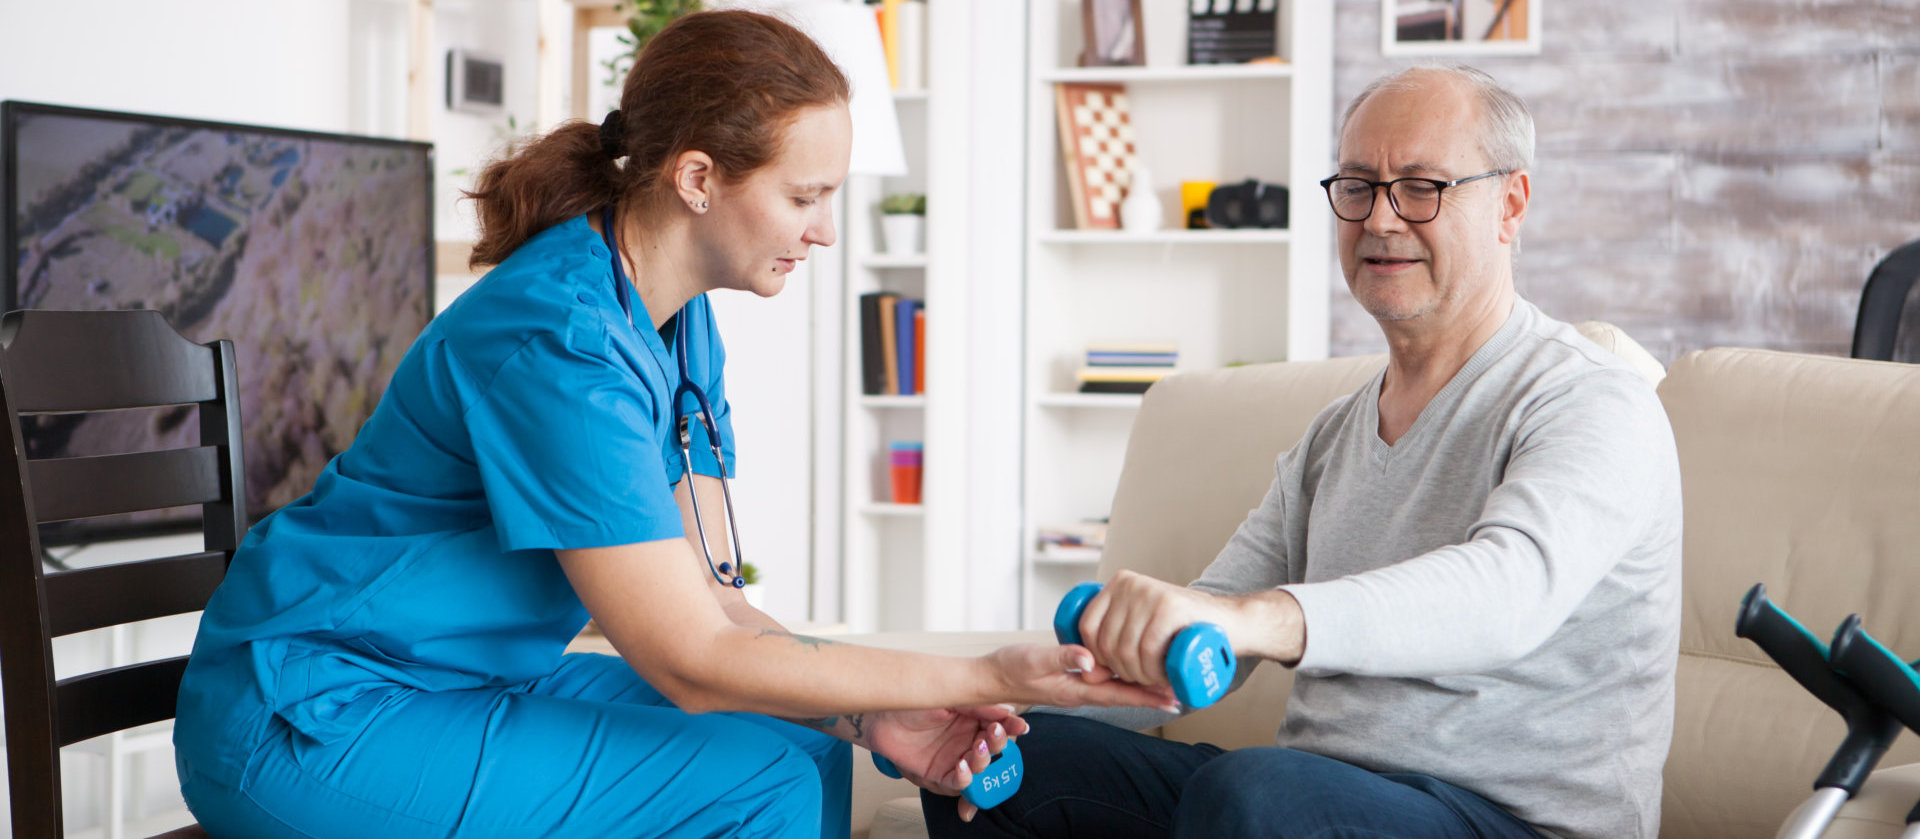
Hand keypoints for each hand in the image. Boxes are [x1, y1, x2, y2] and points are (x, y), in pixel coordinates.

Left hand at [866, 706, 1025, 822]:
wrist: (880, 713)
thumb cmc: (913, 701)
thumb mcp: (950, 698)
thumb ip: (978, 706)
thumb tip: (1007, 711)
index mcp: (974, 720)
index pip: (999, 726)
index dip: (1010, 727)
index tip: (1020, 726)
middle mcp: (967, 740)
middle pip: (994, 749)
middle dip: (998, 745)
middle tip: (993, 734)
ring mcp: (955, 758)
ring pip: (979, 767)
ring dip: (982, 761)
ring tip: (976, 749)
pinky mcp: (939, 774)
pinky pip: (958, 783)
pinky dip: (964, 778)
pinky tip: (962, 767)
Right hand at [984, 642, 1179, 711]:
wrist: (988, 677)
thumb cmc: (1009, 667)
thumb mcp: (1034, 659)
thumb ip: (1062, 656)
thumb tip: (1091, 659)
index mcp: (1075, 689)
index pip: (1119, 695)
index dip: (1146, 697)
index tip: (1172, 698)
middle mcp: (1079, 692)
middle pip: (1123, 696)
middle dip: (1151, 696)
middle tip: (1179, 694)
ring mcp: (1075, 688)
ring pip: (1115, 690)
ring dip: (1139, 690)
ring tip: (1163, 686)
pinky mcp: (1069, 681)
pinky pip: (1102, 684)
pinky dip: (1121, 681)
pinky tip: (1129, 674)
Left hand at [1079, 570, 1235, 687]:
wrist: (1233, 621)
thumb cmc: (1185, 630)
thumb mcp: (1144, 628)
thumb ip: (1115, 643)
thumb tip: (1086, 675)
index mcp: (1119, 583)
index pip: (1087, 626)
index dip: (1097, 657)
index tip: (1118, 671)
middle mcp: (1130, 583)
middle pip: (1106, 642)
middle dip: (1123, 672)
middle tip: (1145, 679)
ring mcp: (1150, 593)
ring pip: (1126, 650)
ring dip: (1140, 676)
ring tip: (1156, 680)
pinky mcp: (1170, 608)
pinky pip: (1147, 650)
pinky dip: (1153, 672)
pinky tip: (1164, 677)